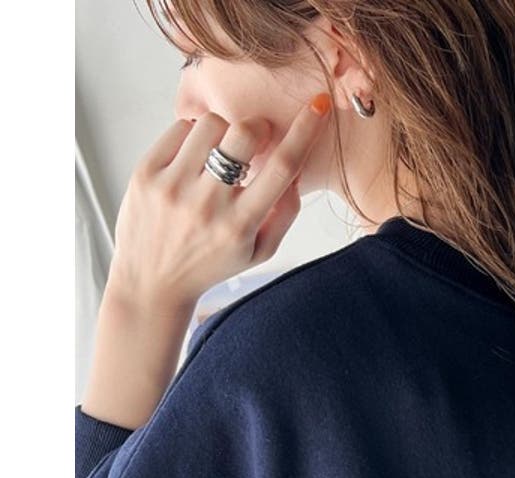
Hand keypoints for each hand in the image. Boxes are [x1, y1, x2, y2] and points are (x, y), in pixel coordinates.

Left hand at [106, 93, 331, 313]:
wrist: (151, 283)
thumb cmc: (211, 264)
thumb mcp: (258, 253)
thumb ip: (285, 214)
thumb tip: (296, 172)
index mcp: (240, 226)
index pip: (282, 168)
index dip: (305, 131)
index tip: (318, 106)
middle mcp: (207, 205)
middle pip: (244, 135)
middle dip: (258, 127)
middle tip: (257, 139)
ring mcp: (173, 188)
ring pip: (210, 124)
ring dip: (224, 131)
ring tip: (219, 154)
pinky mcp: (146, 175)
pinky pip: (179, 129)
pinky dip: (193, 136)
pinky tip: (194, 158)